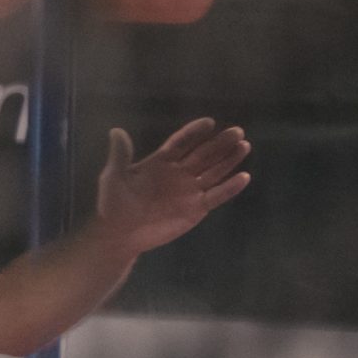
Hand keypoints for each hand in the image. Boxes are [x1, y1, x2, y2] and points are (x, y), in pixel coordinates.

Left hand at [94, 119, 250, 255]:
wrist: (121, 234)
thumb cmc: (114, 204)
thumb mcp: (114, 178)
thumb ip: (120, 155)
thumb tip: (116, 131)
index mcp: (161, 162)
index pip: (181, 143)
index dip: (194, 133)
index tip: (209, 123)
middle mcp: (179, 173)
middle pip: (203, 154)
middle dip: (220, 143)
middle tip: (237, 131)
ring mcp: (189, 190)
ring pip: (214, 171)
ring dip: (229, 160)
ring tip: (244, 146)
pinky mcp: (197, 208)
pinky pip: (217, 196)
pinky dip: (230, 187)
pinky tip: (244, 176)